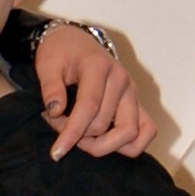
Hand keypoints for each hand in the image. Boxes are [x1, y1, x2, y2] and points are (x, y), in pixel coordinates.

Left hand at [34, 25, 156, 159]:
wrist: (76, 43)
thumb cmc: (61, 54)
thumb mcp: (47, 65)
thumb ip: (50, 88)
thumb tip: (55, 112)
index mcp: (98, 67)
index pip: (88, 107)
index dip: (71, 133)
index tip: (56, 152)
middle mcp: (121, 80)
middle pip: (104, 125)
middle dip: (78, 136)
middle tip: (59, 127)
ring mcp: (133, 92)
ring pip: (130, 133)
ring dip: (103, 145)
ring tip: (82, 137)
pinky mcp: (138, 103)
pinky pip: (147, 131)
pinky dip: (128, 145)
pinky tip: (104, 141)